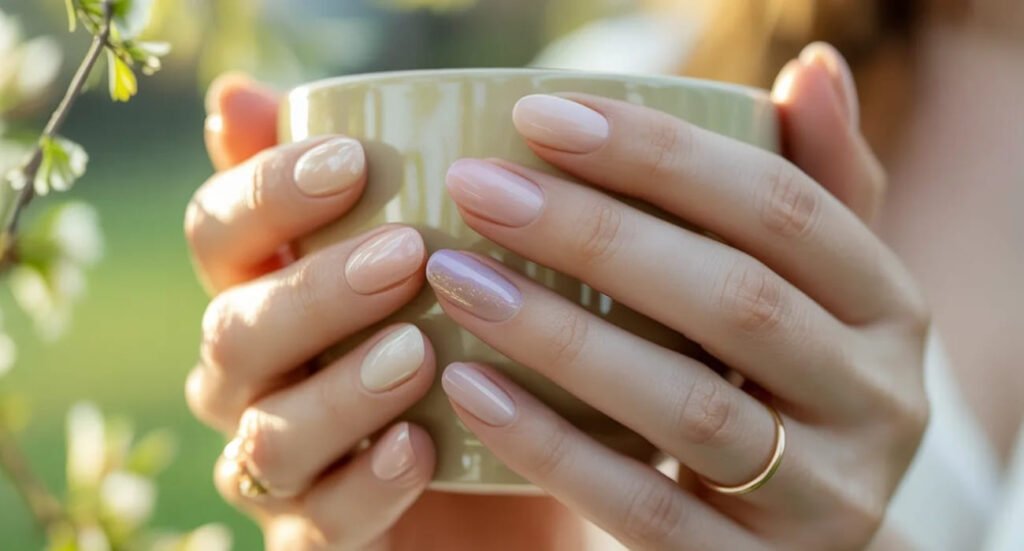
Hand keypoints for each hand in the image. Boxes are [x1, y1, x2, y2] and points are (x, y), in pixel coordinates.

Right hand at [185, 75, 437, 549]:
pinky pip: (317, 524)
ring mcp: (279, 462)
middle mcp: (253, 378)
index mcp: (264, 290)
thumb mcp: (431, 259)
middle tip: (405, 256)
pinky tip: (419, 448)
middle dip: (315, 293)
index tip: (352, 161)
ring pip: (268, 436)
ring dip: (340, 393)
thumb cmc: (459, 337)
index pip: (219, 232)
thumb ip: (354, 185)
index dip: (267, 193)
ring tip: (418, 353)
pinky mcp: (317, 535)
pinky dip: (365, 487)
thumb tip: (239, 97)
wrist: (508, 468)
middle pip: (235, 331)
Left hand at [429, 43, 929, 549]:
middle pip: (734, 300)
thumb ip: (817, 188)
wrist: (810, 542)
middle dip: (596, 235)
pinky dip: (552, 446)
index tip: (540, 116)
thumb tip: (813, 67)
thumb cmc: (786, 385)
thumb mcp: (821, 293)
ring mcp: (826, 499)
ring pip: (688, 409)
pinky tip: (470, 388)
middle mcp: (879, 401)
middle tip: (478, 188)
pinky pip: (646, 510)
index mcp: (892, 308)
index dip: (661, 155)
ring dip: (560, 336)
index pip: (783, 206)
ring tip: (457, 277)